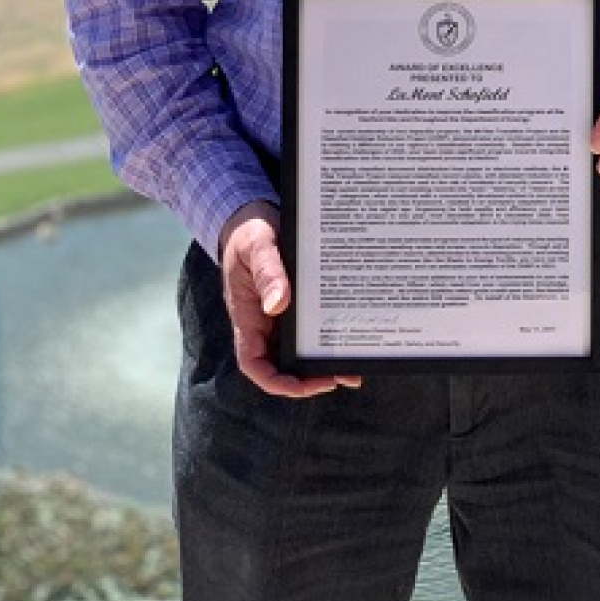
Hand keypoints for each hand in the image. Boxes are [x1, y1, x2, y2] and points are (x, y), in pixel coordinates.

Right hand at [219, 203, 360, 397]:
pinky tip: (348, 334)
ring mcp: (276, 314)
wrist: (251, 216)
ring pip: (297, 348)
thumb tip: (278, 304)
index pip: (254, 363)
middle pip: (281, 364)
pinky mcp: (291, 303)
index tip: (306, 384)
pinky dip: (325, 335)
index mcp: (246, 315)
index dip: (278, 382)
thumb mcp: (257, 244)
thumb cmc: (250, 230)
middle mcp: (262, 321)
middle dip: (310, 376)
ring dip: (321, 359)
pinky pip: (306, 327)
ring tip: (352, 363)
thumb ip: (267, 272)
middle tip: (344, 375)